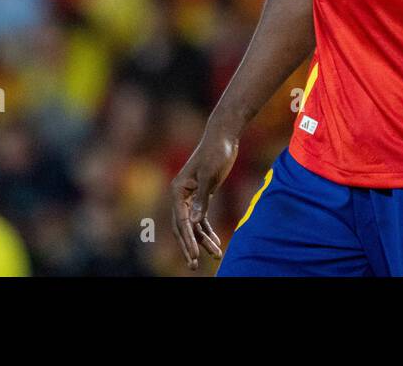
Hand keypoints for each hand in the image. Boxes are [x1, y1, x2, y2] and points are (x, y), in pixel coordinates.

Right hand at [170, 128, 237, 270]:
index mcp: (178, 190)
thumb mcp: (210, 176)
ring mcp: (191, 196)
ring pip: (193, 224)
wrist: (224, 137)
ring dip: (202, 240)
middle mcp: (181, 195)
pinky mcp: (202, 194)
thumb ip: (201, 199)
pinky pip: (201, 218)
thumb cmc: (216, 152)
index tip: (194, 255)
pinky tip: (215, 242)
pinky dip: (207, 230)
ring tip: (215, 255)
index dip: (187, 240)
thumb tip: (193, 223)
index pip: (180, 221)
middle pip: (183, 226)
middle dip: (190, 246)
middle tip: (194, 265)